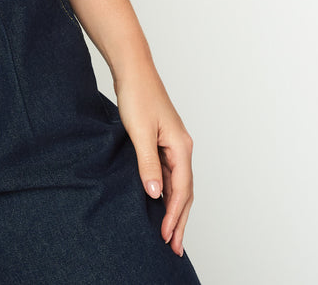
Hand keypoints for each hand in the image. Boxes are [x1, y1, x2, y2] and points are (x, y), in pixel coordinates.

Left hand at [114, 70, 193, 255]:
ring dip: (174, 208)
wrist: (133, 69)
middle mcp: (181, 147)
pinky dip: (166, 191)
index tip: (168, 237)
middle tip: (175, 248)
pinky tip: (158, 202)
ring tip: (169, 233)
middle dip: (180, 220)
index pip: (182, 190)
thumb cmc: (137, 95)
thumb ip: (148, 164)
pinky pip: (167, 173)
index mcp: (181, 147)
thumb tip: (156, 195)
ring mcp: (172, 144)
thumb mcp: (139, 132)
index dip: (175, 215)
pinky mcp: (161, 140)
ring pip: (177, 184)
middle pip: (185, 192)